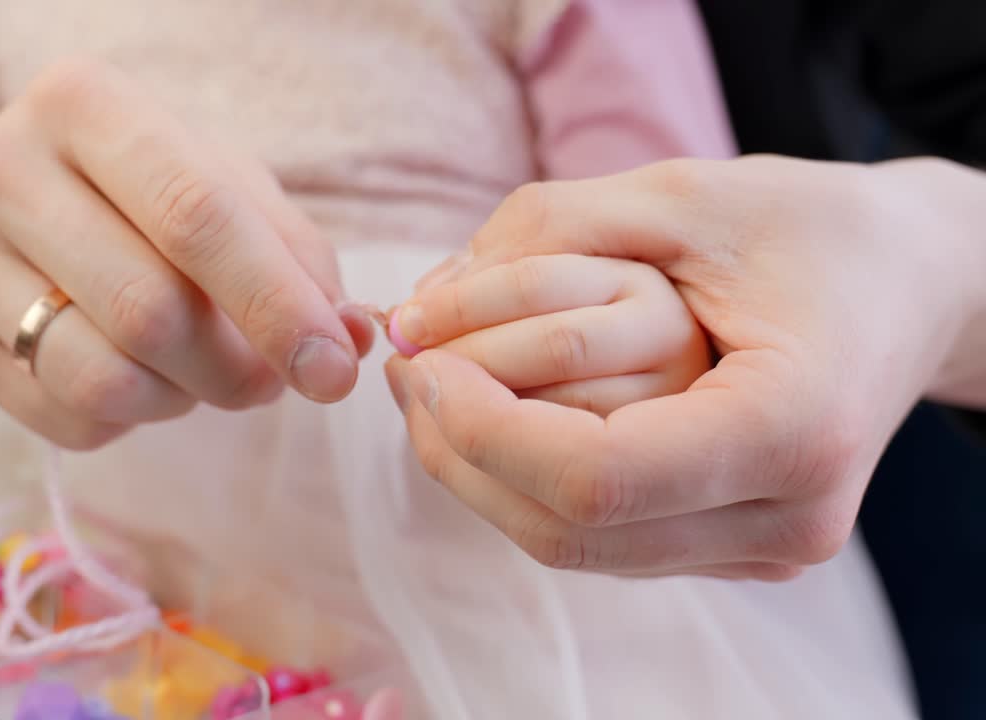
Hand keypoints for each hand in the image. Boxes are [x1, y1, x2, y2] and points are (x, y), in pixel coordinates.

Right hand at [0, 58, 372, 448]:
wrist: (5, 199)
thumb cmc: (138, 188)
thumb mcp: (222, 182)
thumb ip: (294, 253)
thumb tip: (349, 338)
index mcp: (83, 103)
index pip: (196, 215)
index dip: (276, 305)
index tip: (332, 370)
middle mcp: (0, 168)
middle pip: (150, 310)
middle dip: (236, 369)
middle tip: (269, 381)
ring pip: (103, 377)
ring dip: (183, 398)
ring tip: (200, 372)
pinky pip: (68, 417)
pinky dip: (132, 418)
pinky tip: (139, 377)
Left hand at [386, 155, 985, 578]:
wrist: (910, 284)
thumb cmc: (811, 225)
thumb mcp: (684, 195)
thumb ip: (547, 235)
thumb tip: (418, 308)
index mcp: (791, 429)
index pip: (594, 478)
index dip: (482, 428)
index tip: (419, 362)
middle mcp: (785, 517)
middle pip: (567, 528)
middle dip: (460, 453)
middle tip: (405, 371)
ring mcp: (762, 547)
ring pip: (571, 544)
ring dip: (480, 473)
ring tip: (432, 388)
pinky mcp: (734, 547)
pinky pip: (598, 535)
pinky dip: (526, 481)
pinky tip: (493, 417)